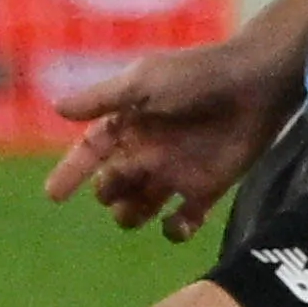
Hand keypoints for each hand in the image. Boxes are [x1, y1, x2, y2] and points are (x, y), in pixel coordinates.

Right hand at [40, 40, 296, 240]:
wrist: (254, 83)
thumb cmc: (195, 76)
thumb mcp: (142, 81)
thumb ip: (102, 98)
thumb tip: (57, 108)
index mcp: (129, 123)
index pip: (91, 151)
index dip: (71, 172)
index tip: (53, 196)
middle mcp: (148, 150)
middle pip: (113, 184)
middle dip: (108, 192)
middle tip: (115, 186)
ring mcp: (176, 171)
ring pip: (140, 206)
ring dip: (131, 216)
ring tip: (134, 213)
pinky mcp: (206, 188)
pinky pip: (184, 220)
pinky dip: (175, 231)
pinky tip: (174, 224)